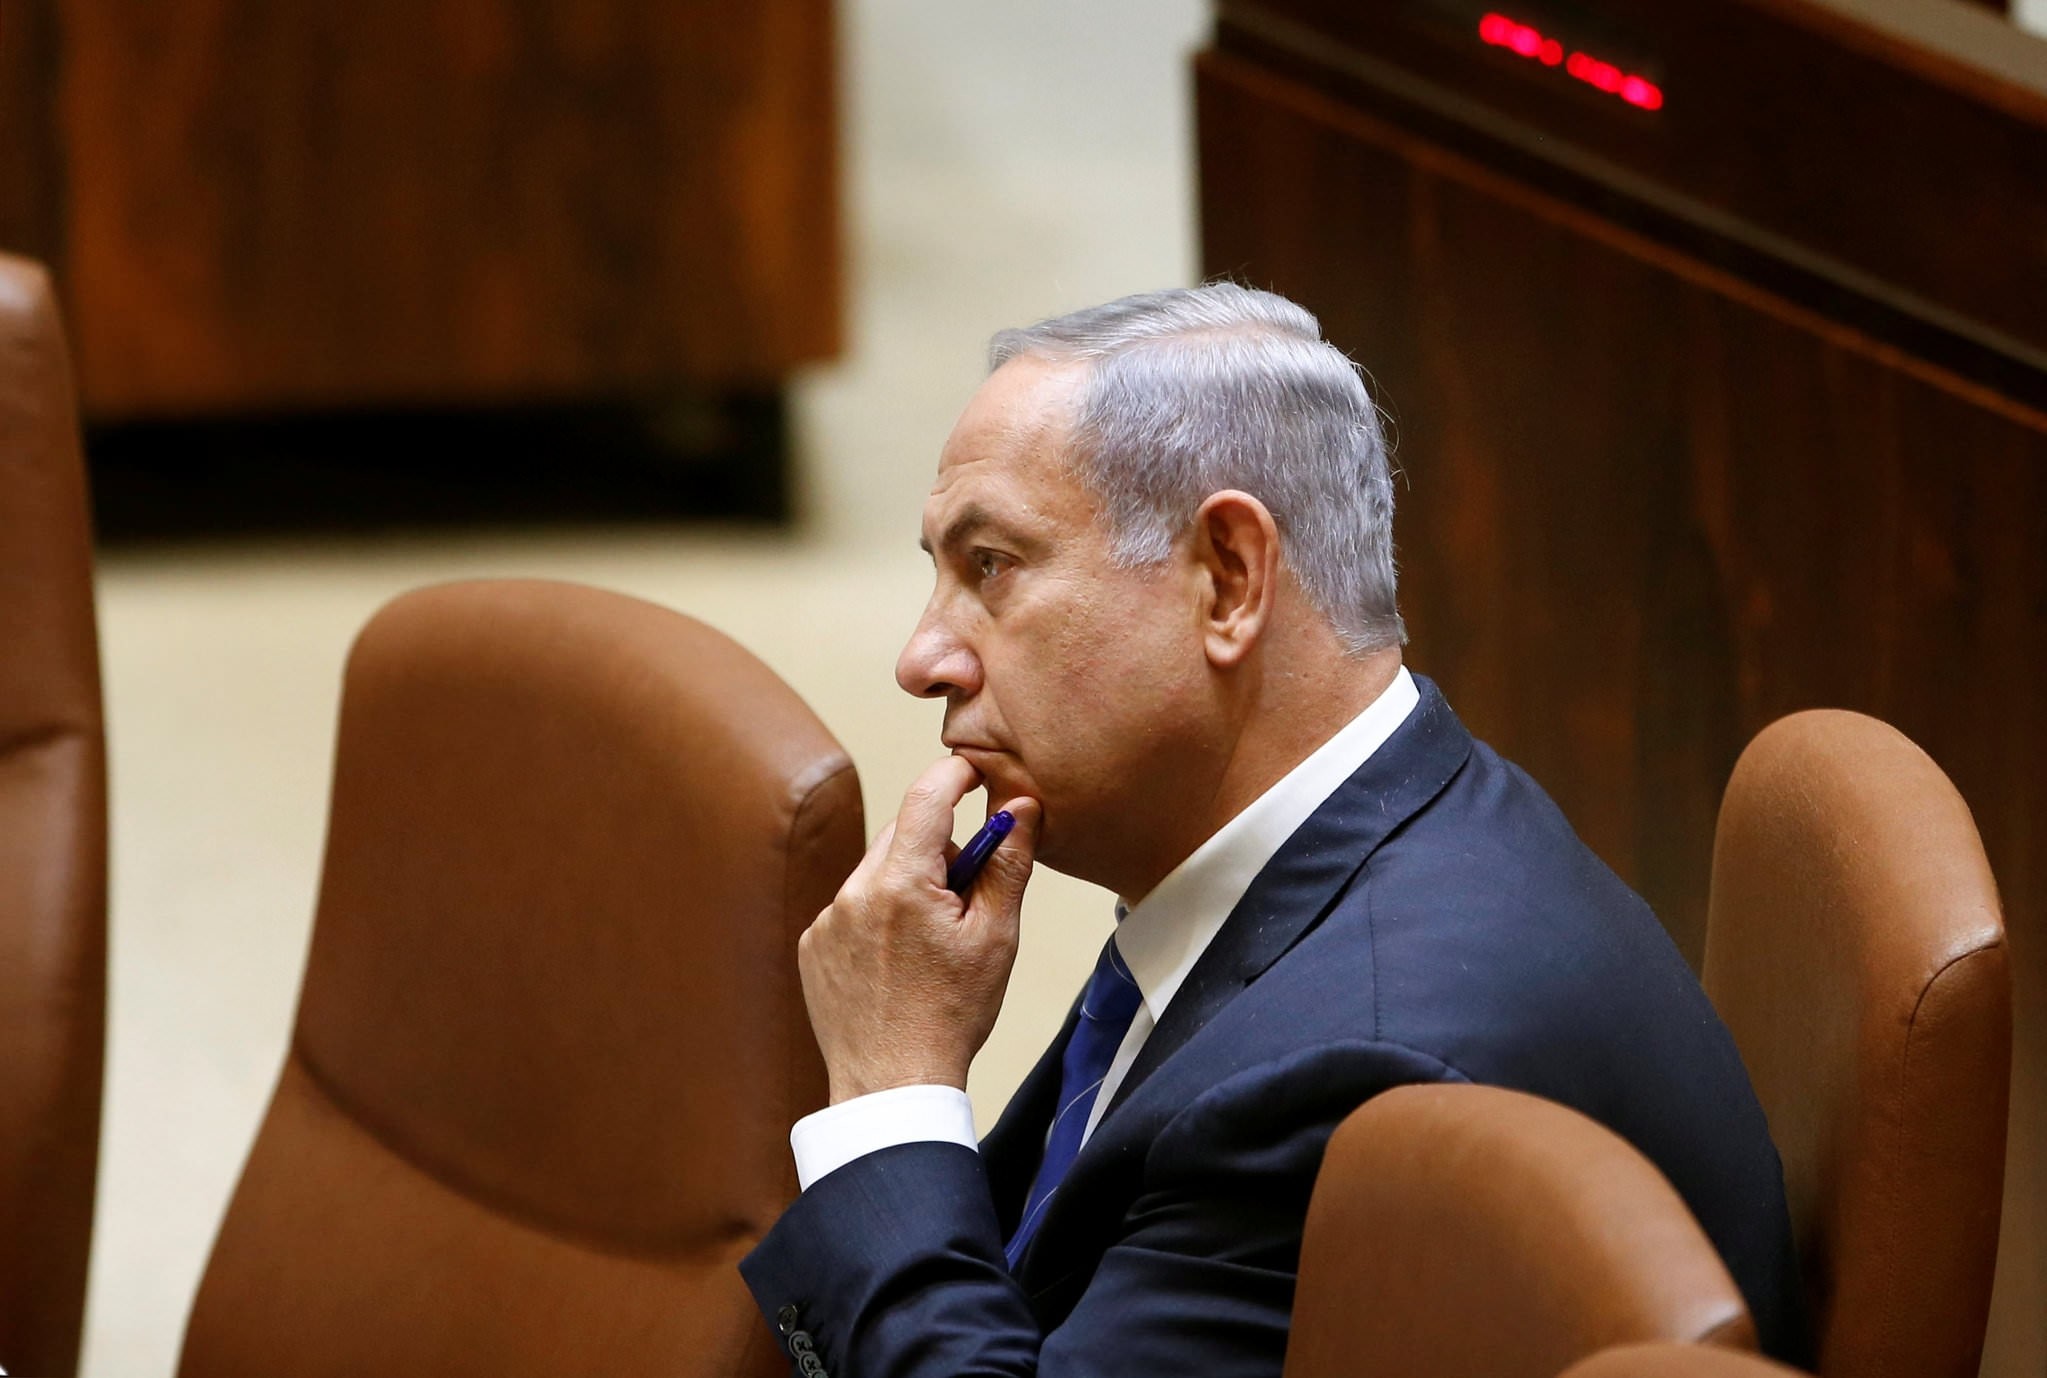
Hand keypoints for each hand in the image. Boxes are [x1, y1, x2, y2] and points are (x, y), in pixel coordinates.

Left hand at [797, 755, 1041, 1103]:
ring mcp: (827, 919)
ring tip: (930, 942)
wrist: (892, 1085)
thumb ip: (1007, 863)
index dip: (955, 774)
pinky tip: (898, 962)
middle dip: (937, 851)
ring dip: (906, 885)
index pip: (927, 795)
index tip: (975, 774)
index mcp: (902, 883)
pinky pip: (852, 907)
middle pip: (903, 836)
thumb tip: (1019, 807)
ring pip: (877, 872)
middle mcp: (855, 891)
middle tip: (966, 899)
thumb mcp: (996, 937)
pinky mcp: (812, 945)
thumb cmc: (951, 1015)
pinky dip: (877, 917)